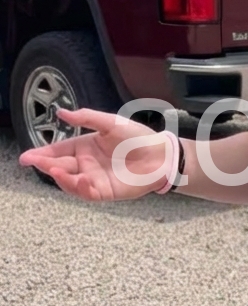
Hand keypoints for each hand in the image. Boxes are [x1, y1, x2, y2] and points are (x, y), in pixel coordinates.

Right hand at [18, 108, 168, 201]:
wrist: (162, 154)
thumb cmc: (138, 137)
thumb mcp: (111, 122)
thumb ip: (87, 118)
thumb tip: (61, 112)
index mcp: (84, 147)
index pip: (58, 151)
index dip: (42, 154)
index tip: (27, 156)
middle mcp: (86, 164)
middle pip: (59, 167)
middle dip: (45, 165)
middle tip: (33, 162)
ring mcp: (95, 179)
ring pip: (70, 182)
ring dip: (60, 177)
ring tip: (53, 170)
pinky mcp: (106, 191)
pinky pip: (88, 193)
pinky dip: (80, 188)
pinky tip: (77, 180)